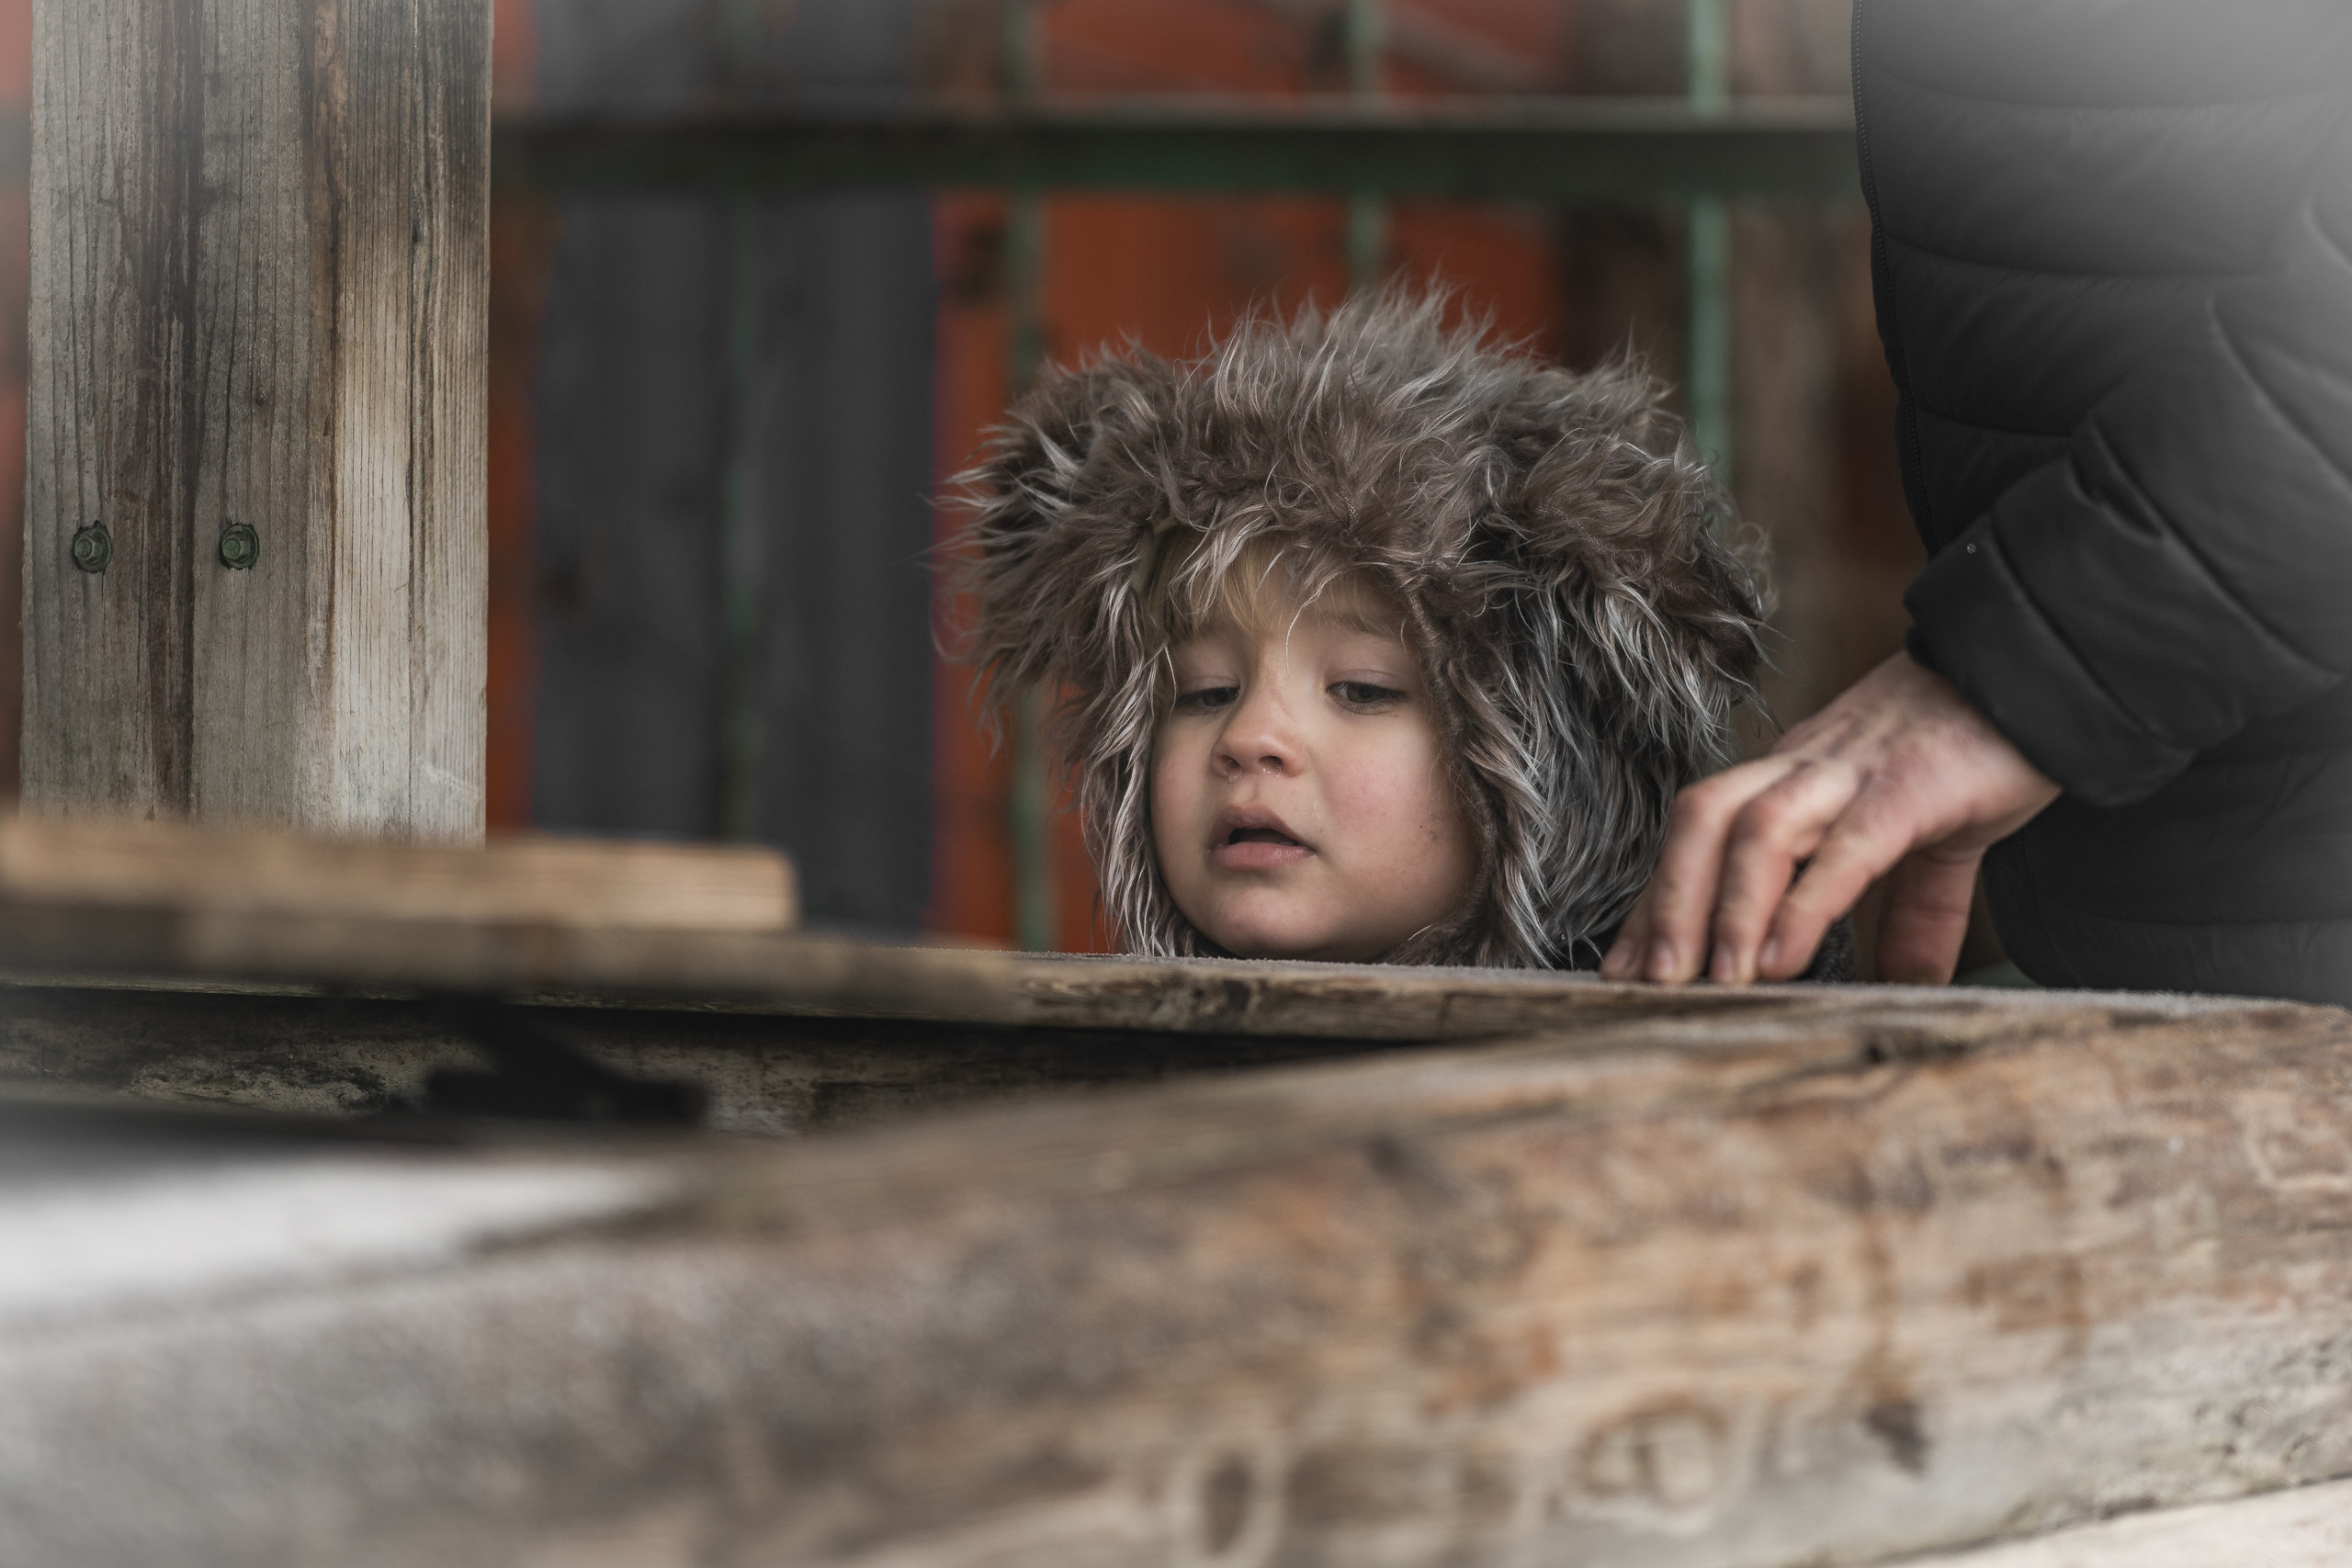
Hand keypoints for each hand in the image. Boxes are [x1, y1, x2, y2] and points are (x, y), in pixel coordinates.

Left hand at [1600, 651, 2060, 984]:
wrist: (2052, 674)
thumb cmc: (1979, 749)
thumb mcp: (1930, 843)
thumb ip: (1910, 915)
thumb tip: (1904, 988)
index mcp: (1798, 777)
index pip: (1702, 833)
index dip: (1657, 898)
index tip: (1621, 966)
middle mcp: (1807, 768)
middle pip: (1702, 819)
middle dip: (1665, 902)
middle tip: (1641, 985)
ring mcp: (1854, 772)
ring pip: (1754, 828)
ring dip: (1722, 907)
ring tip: (1708, 981)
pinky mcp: (1912, 786)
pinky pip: (1845, 846)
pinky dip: (1805, 903)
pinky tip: (1782, 958)